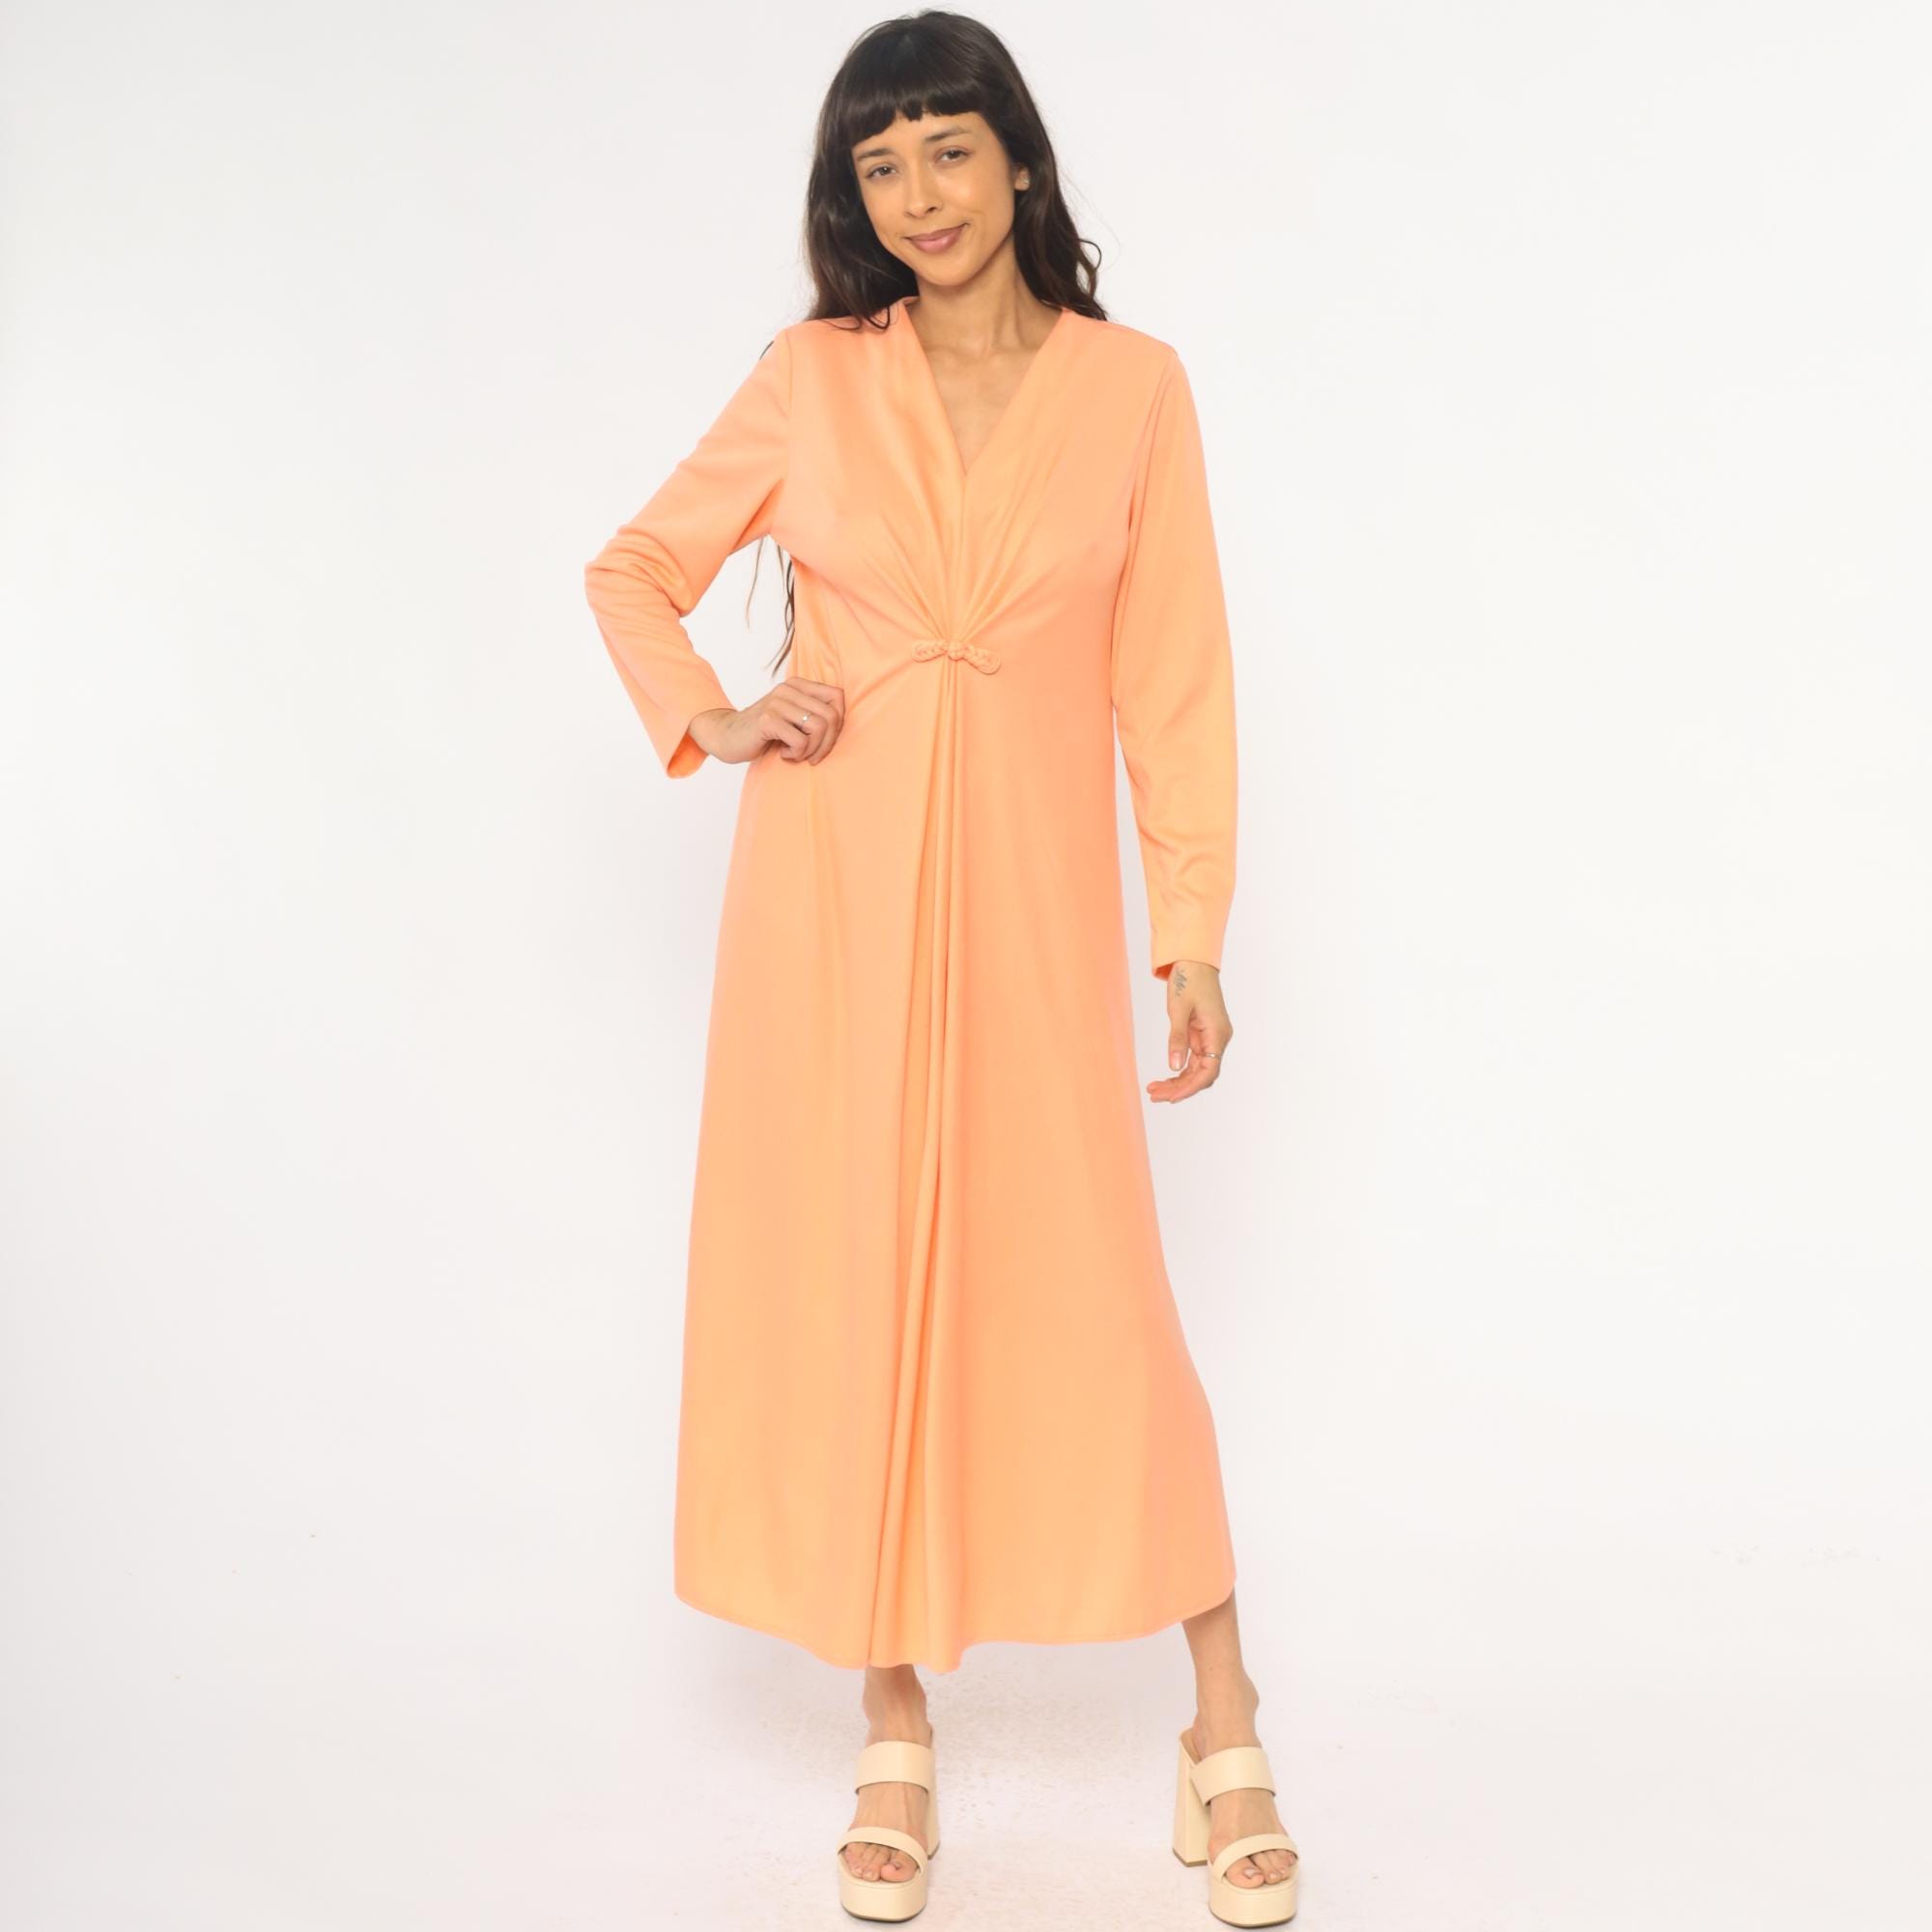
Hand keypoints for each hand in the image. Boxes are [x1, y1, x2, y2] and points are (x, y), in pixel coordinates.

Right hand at [689, 677, 845, 765]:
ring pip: (818, 727)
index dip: (839, 723)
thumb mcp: (792, 718)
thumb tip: (842, 722)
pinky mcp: (768, 719)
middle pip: (831, 716)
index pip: (838, 697)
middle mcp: (788, 689)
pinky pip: (800, 741)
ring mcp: (777, 702)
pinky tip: (783, 753)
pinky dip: (796, 754)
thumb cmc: (765, 733)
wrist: (727, 737)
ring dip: (812, 749)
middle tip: (812, 756)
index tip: (824, 741)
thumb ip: (814, 713)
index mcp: (797, 685)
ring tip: (797, 754)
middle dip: (827, 743)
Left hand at [1146, 961, 1231, 1102]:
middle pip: (1202, 1074)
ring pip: (1197, 1069)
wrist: (1194, 962)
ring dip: (1177, 1081)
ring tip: (1154, 1089)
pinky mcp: (1202, 1035)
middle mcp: (1218, 1038)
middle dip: (1180, 1088)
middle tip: (1154, 1095)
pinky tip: (1164, 1078)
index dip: (1191, 1087)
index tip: (1171, 1097)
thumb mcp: (1178, 1010)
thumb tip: (1175, 1066)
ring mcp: (1211, 1037)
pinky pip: (1193, 1060)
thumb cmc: (1188, 980)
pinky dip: (1179, 1070)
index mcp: (1218, 1033)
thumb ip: (1177, 1039)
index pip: (1209, 1071)